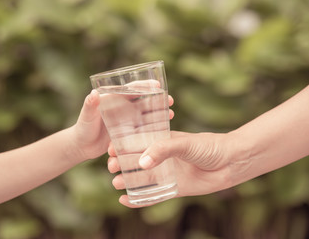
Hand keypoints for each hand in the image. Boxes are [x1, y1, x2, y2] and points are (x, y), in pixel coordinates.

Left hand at [69, 89, 174, 162]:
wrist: (81, 146)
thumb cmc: (82, 129)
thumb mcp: (86, 117)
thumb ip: (89, 105)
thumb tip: (94, 93)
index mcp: (114, 99)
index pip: (131, 89)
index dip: (144, 86)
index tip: (158, 85)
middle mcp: (122, 108)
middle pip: (143, 100)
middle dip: (157, 99)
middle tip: (170, 101)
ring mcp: (127, 120)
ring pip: (146, 114)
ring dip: (159, 113)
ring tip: (172, 115)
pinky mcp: (128, 133)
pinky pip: (144, 129)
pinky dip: (154, 128)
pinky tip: (164, 131)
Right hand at [108, 131, 232, 207]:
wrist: (230, 162)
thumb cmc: (209, 147)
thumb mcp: (185, 144)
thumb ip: (163, 150)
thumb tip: (142, 163)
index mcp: (162, 141)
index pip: (136, 142)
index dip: (122, 146)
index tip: (110, 150)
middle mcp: (161, 157)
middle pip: (135, 161)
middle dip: (121, 164)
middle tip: (111, 168)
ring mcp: (166, 173)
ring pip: (142, 178)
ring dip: (127, 181)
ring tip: (116, 183)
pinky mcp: (173, 189)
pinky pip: (153, 195)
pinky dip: (139, 199)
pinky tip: (126, 200)